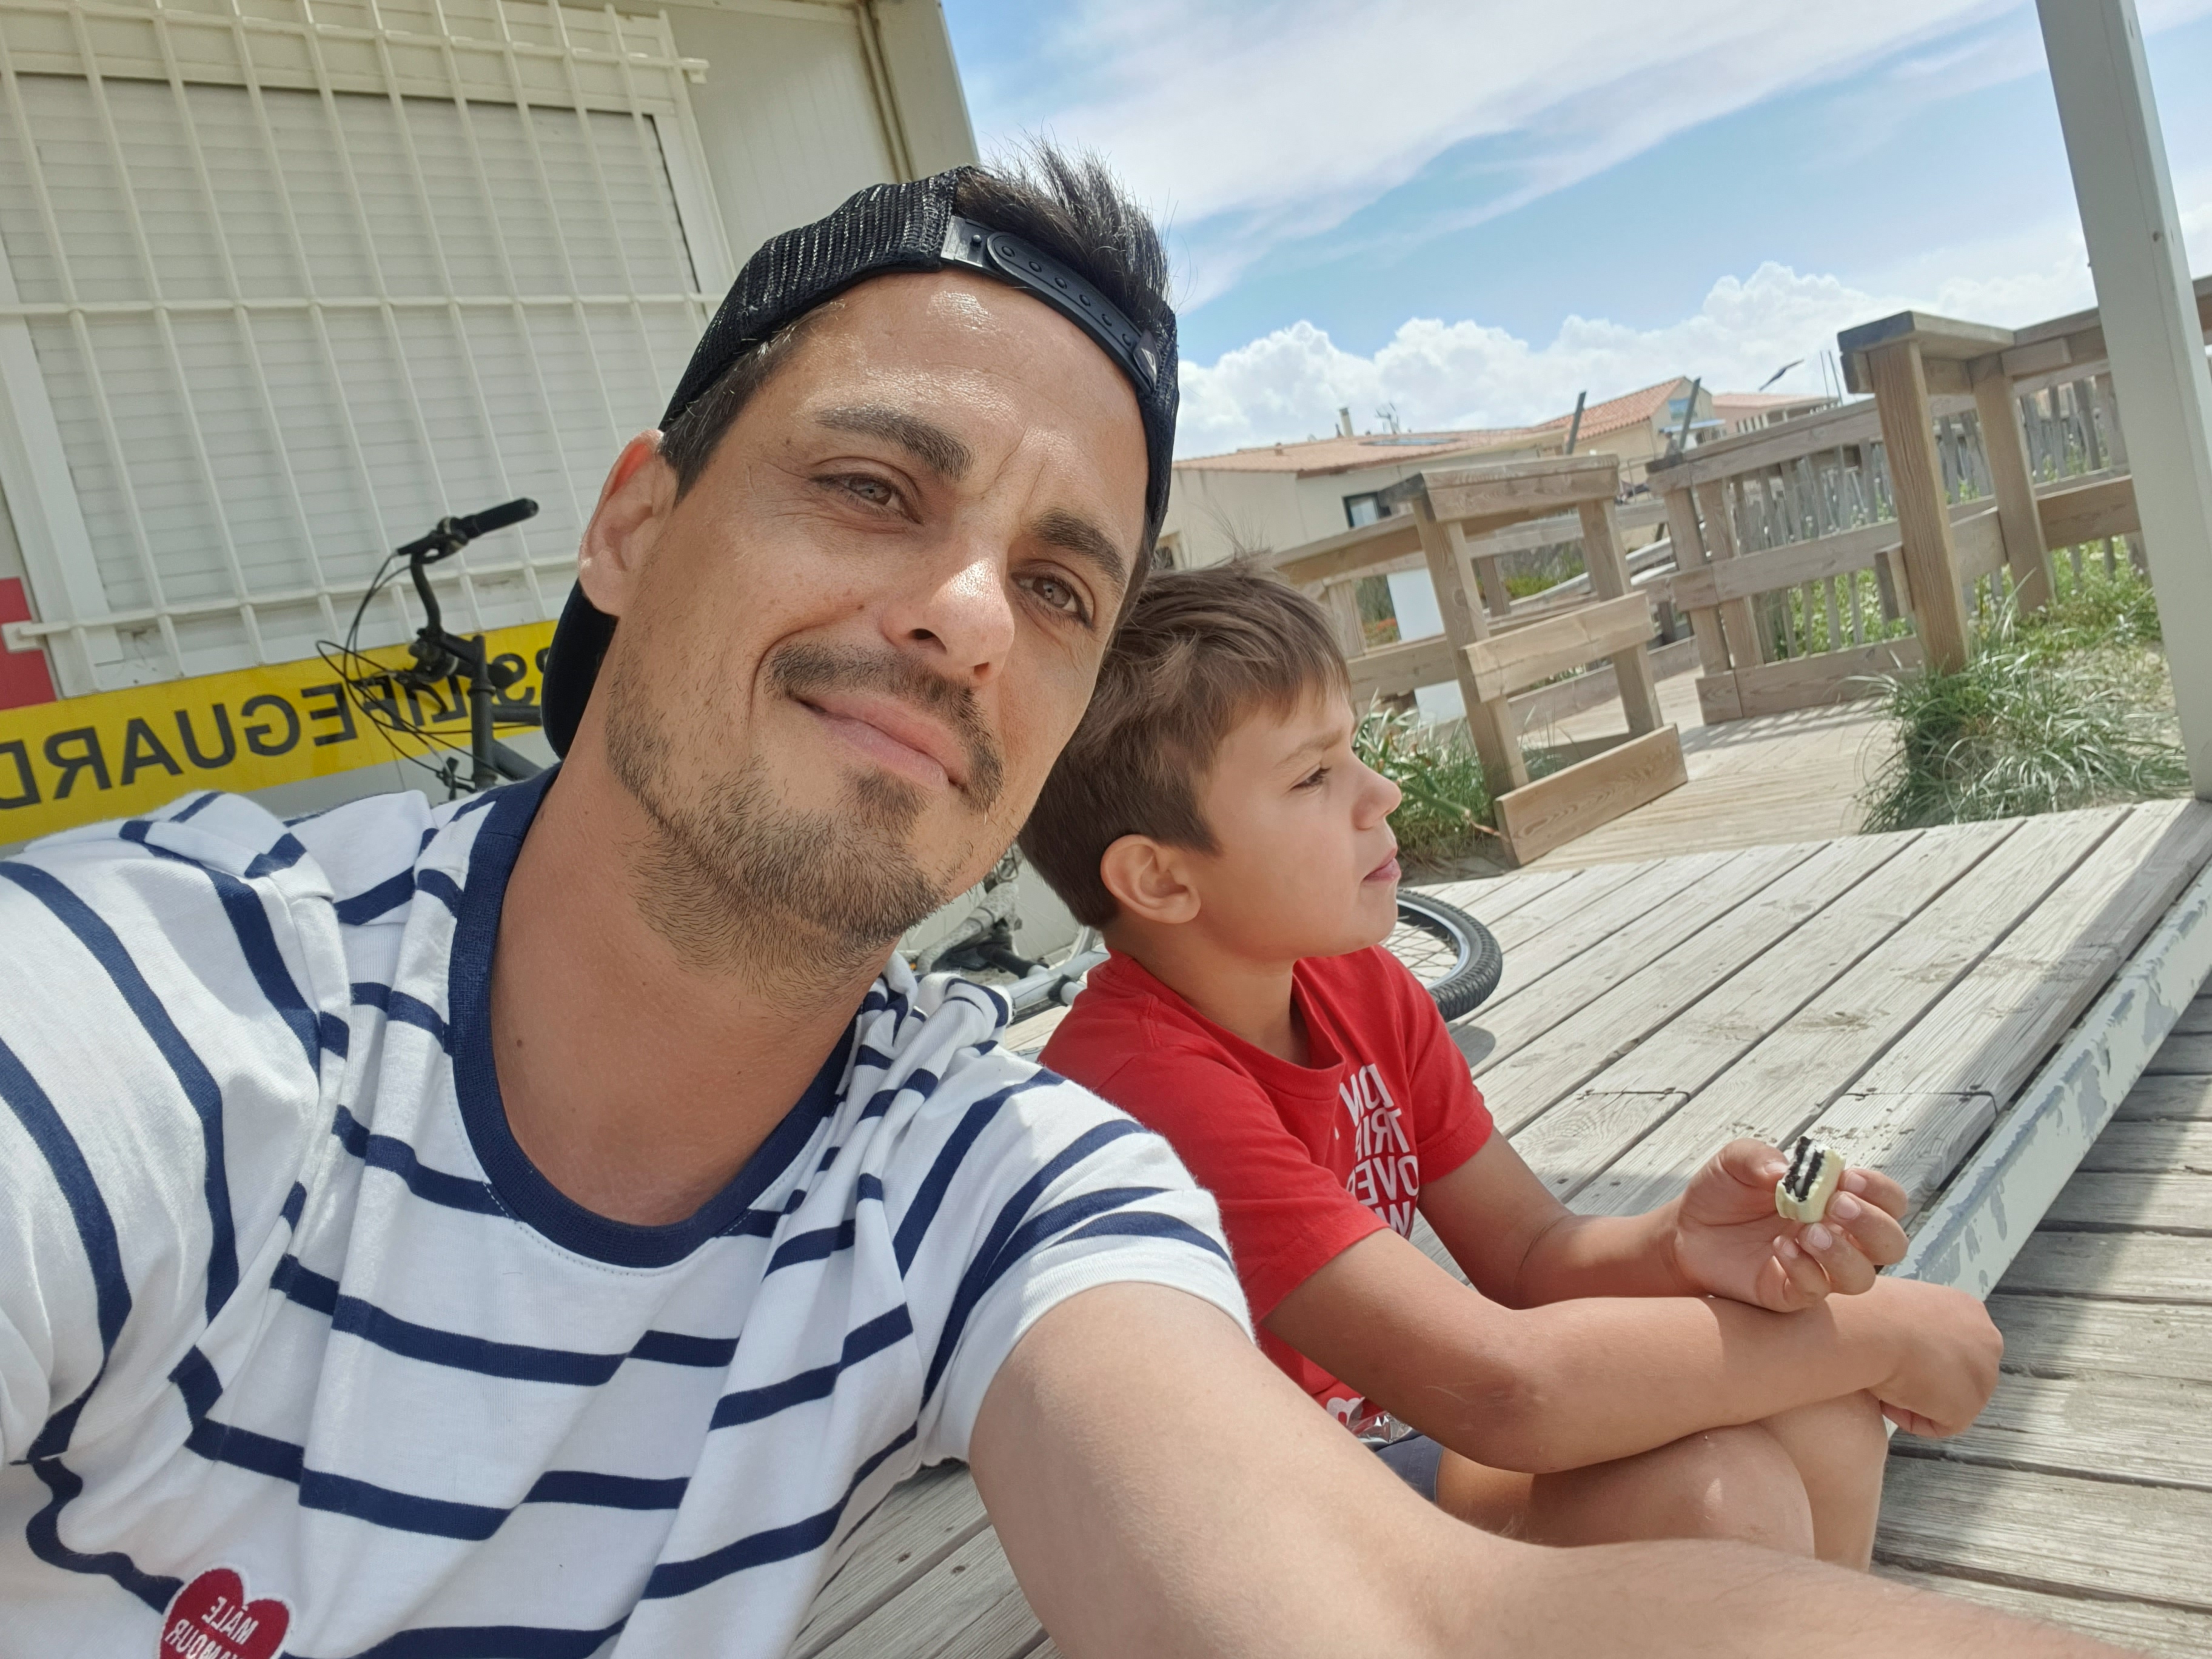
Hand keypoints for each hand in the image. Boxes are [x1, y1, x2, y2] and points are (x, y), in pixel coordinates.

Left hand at [1666, 1139, 1910, 1311]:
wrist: (1688, 1229)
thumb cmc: (1723, 1193)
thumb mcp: (1735, 1161)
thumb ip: (1758, 1157)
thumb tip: (1784, 1172)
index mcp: (1837, 1200)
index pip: (1888, 1201)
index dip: (1879, 1191)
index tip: (1847, 1179)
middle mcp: (1838, 1237)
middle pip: (1891, 1243)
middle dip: (1872, 1224)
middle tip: (1835, 1205)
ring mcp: (1818, 1268)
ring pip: (1862, 1277)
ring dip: (1842, 1253)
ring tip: (1808, 1232)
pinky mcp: (1791, 1293)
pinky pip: (1815, 1291)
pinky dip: (1804, 1270)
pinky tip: (1779, 1248)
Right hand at [1845, 1276, 2003, 1436]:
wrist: (1872, 1327)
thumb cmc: (1872, 1311)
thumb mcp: (1901, 1306)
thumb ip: (1917, 1323)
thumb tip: (1900, 1338)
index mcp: (1970, 1310)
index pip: (1954, 1343)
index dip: (1922, 1354)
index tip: (1894, 1355)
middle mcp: (1988, 1340)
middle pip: (1959, 1372)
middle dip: (1927, 1378)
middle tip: (1891, 1376)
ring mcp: (1984, 1375)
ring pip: (1950, 1399)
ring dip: (1918, 1398)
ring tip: (1884, 1387)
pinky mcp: (1968, 1407)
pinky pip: (1939, 1424)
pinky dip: (1912, 1419)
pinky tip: (1886, 1402)